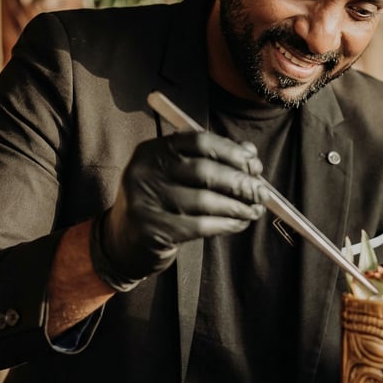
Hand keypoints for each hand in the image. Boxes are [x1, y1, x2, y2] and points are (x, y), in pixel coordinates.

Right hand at [91, 131, 268, 290]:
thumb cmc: (159, 202)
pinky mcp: (153, 230)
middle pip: (205, 170)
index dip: (232, 151)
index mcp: (152, 150)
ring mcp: (146, 201)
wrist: (121, 241)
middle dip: (240, 181)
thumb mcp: (176, 176)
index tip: (254, 164)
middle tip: (261, 191)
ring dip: (238, 206)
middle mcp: (145, 171)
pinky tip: (239, 224)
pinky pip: (201, 225)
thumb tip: (249, 151)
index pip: (199, 141)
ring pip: (205, 200)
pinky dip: (226, 224)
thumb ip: (209, 160)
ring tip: (255, 210)